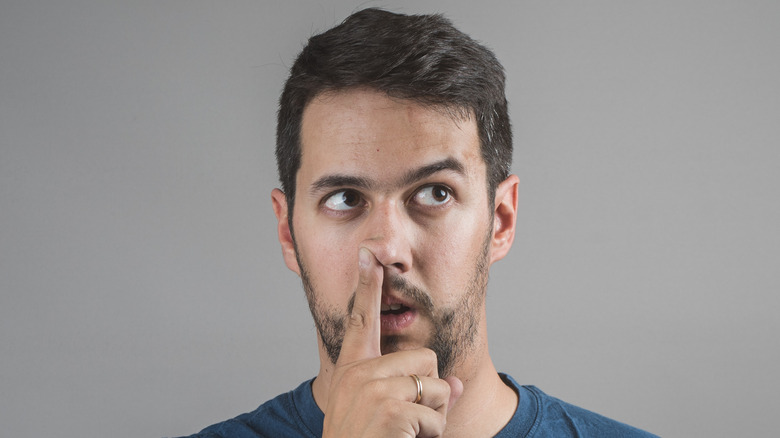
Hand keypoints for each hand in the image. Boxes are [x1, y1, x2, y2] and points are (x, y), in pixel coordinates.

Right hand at [321, 247, 462, 437]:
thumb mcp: (381, 415)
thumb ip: (413, 393)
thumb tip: (454, 384)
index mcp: (352, 371)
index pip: (361, 321)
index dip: (366, 286)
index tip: (368, 254)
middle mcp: (358, 374)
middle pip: (425, 359)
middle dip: (429, 392)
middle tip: (406, 421)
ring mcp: (373, 390)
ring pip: (436, 387)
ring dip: (432, 418)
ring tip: (404, 435)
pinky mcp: (391, 410)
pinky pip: (436, 415)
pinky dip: (431, 436)